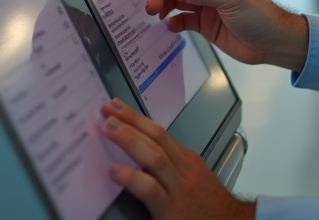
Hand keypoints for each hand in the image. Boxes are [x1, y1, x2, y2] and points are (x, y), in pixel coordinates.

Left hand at [101, 99, 253, 219]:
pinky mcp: (172, 212)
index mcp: (188, 162)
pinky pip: (151, 190)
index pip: (160, 133)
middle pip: (157, 138)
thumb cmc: (210, 208)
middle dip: (131, 122)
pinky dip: (133, 178)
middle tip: (108, 110)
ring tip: (109, 129)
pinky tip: (115, 170)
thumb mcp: (194, 181)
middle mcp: (184, 171)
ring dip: (131, 140)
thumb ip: (171, 169)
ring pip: (155, 158)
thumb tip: (139, 158)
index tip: (117, 108)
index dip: (137, 118)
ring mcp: (179, 191)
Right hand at [127, 0, 308, 70]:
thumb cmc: (260, 14)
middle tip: (149, 8)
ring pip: (174, 0)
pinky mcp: (204, 22)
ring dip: (162, 6)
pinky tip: (170, 27)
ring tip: (155, 16)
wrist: (272, 42)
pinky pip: (181, 18)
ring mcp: (206, 2)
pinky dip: (173, 22)